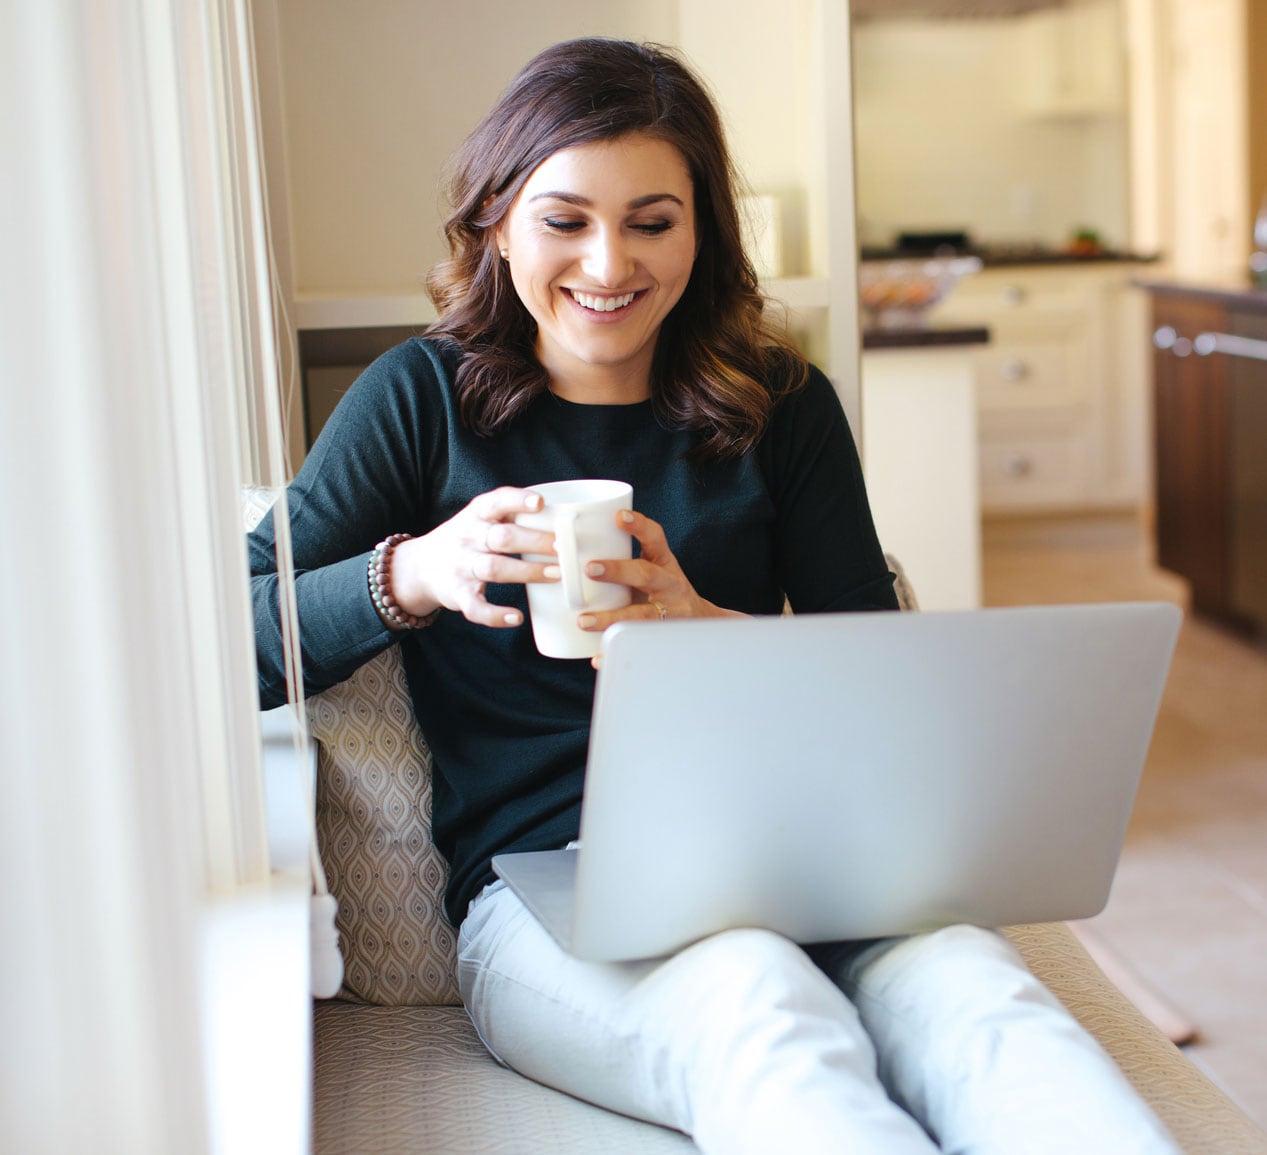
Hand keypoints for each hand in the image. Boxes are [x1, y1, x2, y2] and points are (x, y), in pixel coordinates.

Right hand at [388, 487, 557, 628]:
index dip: (518, 501)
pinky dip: (495, 615)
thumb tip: (567, 519)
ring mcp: (462, 567)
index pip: (497, 501)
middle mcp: (469, 538)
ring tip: (556, 575)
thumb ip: (513, 515)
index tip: (541, 503)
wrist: (420, 566)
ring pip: (494, 568)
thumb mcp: (481, 518)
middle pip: (503, 537)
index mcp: (477, 514)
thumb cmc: (468, 538)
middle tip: (564, 547)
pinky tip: (516, 617)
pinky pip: (476, 607)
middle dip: (535, 541)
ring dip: (527, 571)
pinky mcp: (458, 594)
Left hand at [578, 509, 744, 663]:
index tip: (619, 516)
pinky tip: (596, 657)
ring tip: (584, 621)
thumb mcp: (654, 570)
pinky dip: (614, 652)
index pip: (655, 539)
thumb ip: (623, 561)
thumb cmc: (664, 592)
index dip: (639, 526)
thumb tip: (566, 551)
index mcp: (664, 564)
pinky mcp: (661, 639)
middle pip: (647, 575)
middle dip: (618, 571)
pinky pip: (637, 646)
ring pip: (641, 615)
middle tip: (590, 569)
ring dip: (611, 618)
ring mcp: (668, 614)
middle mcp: (670, 586)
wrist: (702, 625)